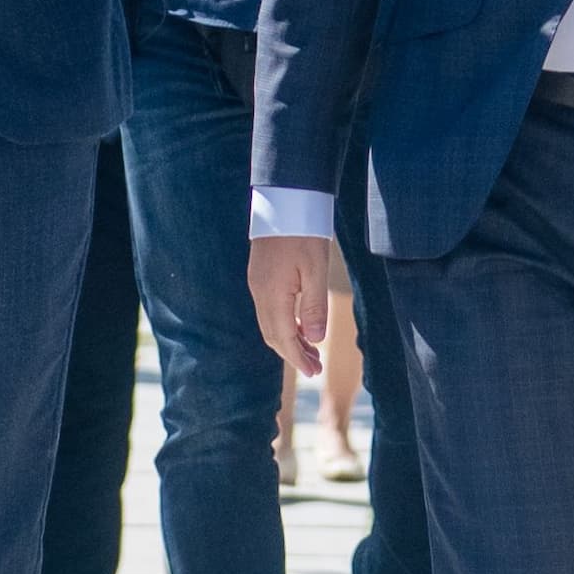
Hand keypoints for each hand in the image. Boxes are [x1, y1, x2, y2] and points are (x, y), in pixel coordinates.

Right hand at [250, 236, 334, 378]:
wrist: (287, 199)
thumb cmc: (305, 232)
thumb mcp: (316, 270)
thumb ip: (314, 307)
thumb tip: (314, 339)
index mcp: (272, 294)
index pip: (283, 338)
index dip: (298, 358)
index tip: (314, 374)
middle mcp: (259, 292)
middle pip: (272, 334)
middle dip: (293, 354)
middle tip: (316, 368)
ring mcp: (257, 283)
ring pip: (270, 323)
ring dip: (289, 340)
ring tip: (312, 351)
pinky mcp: (260, 275)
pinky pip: (269, 310)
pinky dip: (284, 324)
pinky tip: (301, 326)